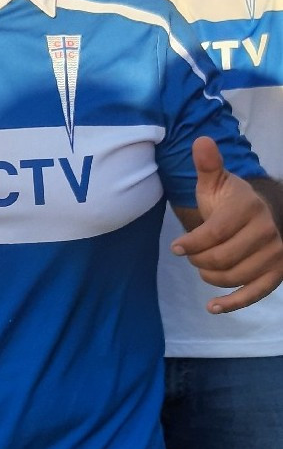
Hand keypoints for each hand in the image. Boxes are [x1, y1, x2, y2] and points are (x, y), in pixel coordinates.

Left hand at [172, 137, 282, 313]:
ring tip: (202, 267)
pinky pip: (254, 294)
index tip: (176, 248)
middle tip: (190, 254)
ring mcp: (274, 255)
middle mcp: (266, 232)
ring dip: (209, 276)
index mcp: (247, 208)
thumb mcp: (216, 180)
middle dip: (198, 259)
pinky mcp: (277, 274)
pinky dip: (232, 304)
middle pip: (221, 258)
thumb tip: (201, 141)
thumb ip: (207, 164)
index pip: (215, 233)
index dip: (192, 243)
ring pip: (233, 276)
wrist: (262, 212)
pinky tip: (212, 307)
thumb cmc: (230, 199)